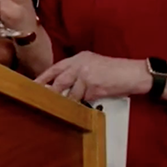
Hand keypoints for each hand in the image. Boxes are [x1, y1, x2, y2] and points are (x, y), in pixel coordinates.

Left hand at [34, 51, 148, 102]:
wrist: (133, 74)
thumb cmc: (115, 71)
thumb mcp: (94, 65)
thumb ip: (78, 72)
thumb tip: (63, 85)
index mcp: (79, 58)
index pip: (56, 67)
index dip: (44, 77)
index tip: (33, 84)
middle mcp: (81, 64)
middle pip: (59, 79)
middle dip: (50, 91)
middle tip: (40, 99)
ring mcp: (87, 75)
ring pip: (70, 92)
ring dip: (67, 101)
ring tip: (61, 108)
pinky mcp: (94, 87)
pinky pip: (83, 99)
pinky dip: (81, 104)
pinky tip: (80, 108)